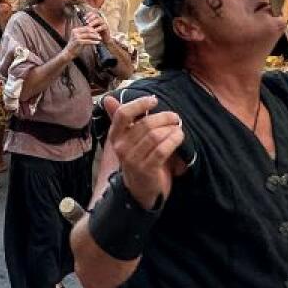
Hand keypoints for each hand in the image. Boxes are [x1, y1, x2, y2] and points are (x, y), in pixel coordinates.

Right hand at [65, 26, 101, 59]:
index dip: (92, 29)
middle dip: (95, 32)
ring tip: (100, 38)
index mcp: (75, 30)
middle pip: (87, 30)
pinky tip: (97, 42)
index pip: (86, 27)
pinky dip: (94, 41)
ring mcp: (76, 37)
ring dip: (95, 36)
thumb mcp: (79, 38)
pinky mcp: (78, 42)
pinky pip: (88, 41)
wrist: (68, 52)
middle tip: (100, 35)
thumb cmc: (75, 46)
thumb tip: (94, 33)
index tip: (98, 32)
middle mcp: (75, 32)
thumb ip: (85, 35)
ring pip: (88, 35)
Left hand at [82, 8, 110, 41]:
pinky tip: (94, 31)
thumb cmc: (94, 34)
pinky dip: (98, 28)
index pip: (92, 13)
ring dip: (94, 22)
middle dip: (90, 18)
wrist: (102, 40)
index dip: (88, 14)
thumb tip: (79, 23)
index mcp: (96, 18)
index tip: (83, 18)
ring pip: (99, 20)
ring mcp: (104, 23)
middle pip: (96, 15)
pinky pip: (103, 26)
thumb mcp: (90, 29)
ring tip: (89, 26)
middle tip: (86, 22)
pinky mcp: (107, 28)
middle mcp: (100, 19)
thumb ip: (86, 25)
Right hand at [103, 94, 182, 208]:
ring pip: (155, 136)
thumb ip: (120, 119)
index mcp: (115, 136)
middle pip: (145, 124)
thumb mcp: (126, 138)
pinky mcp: (147, 170)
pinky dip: (174, 140)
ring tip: (178, 128)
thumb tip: (108, 98)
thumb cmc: (137, 158)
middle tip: (174, 117)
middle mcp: (121, 147)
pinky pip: (163, 150)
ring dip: (171, 129)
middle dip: (164, 117)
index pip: (123, 114)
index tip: (154, 100)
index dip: (139, 104)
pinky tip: (179, 137)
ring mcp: (133, 160)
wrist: (140, 189)